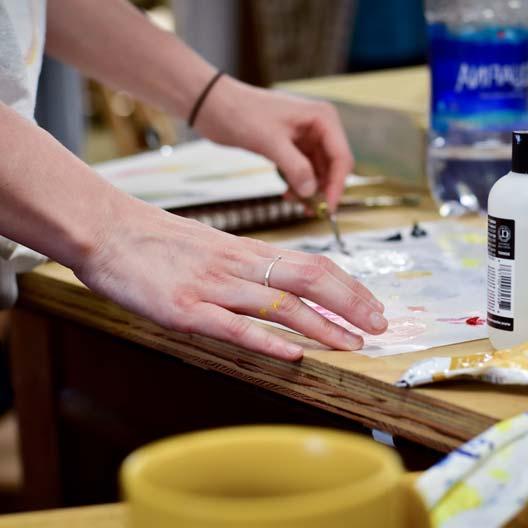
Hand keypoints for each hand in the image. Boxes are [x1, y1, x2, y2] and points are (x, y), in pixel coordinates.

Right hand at [75, 198, 386, 360]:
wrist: (109, 232)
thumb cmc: (158, 241)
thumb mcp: (211, 246)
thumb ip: (244, 265)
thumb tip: (277, 284)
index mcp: (245, 251)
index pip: (311, 265)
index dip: (348, 286)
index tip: (371, 304)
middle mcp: (237, 266)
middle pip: (309, 280)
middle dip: (350, 304)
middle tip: (379, 325)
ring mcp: (212, 287)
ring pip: (280, 304)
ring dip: (322, 326)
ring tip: (353, 343)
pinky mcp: (184, 310)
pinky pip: (232, 326)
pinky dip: (266, 340)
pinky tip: (292, 354)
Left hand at [194, 76, 352, 211]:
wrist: (215, 106)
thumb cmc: (242, 114)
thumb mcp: (270, 142)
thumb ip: (295, 167)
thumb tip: (311, 192)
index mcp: (322, 118)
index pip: (341, 157)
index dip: (337, 185)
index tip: (328, 208)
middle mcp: (319, 127)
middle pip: (332, 167)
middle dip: (323, 190)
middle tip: (311, 211)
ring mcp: (305, 137)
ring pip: (318, 172)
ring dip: (309, 190)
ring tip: (295, 203)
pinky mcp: (291, 147)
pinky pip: (303, 171)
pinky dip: (298, 184)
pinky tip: (287, 194)